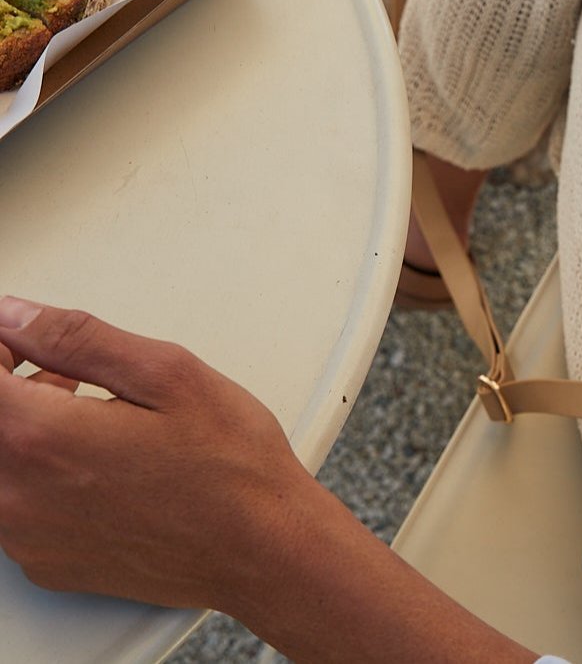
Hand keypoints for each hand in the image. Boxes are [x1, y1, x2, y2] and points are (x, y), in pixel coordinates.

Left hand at [0, 295, 314, 611]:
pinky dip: (41, 472)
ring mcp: (26, 538)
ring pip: (0, 462)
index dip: (4, 347)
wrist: (259, 547)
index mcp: (43, 438)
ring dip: (29, 427)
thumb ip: (77, 338)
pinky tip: (98, 461)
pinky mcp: (44, 563)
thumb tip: (14, 315)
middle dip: (17, 385)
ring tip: (92, 413)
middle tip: (68, 373)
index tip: (26, 338)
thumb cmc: (228, 464)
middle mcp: (17, 497)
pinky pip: (15, 504)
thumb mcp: (167, 373)